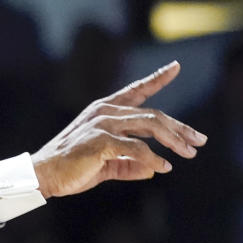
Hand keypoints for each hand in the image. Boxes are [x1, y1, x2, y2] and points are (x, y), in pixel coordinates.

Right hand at [31, 61, 205, 197]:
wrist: (43, 175)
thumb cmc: (71, 169)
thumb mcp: (106, 164)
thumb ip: (129, 164)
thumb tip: (155, 169)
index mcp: (104, 110)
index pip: (136, 90)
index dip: (157, 78)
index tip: (176, 66)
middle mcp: (105, 112)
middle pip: (153, 114)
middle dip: (180, 127)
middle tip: (199, 141)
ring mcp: (103, 124)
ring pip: (149, 125)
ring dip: (173, 140)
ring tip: (188, 154)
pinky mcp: (101, 141)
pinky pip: (136, 148)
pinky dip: (153, 158)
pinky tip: (162, 167)